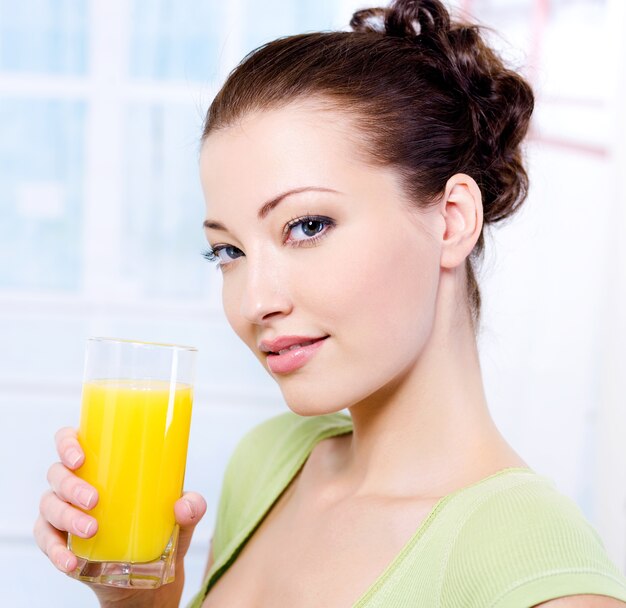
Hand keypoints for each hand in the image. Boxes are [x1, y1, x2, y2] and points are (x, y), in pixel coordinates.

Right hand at [34, 427, 206, 607]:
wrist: (147, 571)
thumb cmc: (160, 525)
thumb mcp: (181, 515)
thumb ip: (192, 507)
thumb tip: (184, 506)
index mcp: (100, 461)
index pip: (69, 439)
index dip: (67, 443)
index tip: (80, 458)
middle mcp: (75, 481)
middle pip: (57, 473)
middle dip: (72, 485)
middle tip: (95, 500)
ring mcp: (62, 510)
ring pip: (49, 505)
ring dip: (66, 516)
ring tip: (92, 530)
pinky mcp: (57, 539)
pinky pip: (45, 540)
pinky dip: (56, 551)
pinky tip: (71, 561)